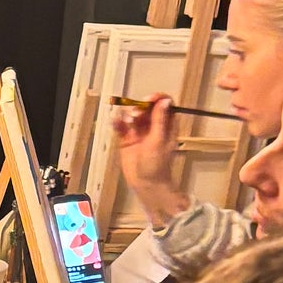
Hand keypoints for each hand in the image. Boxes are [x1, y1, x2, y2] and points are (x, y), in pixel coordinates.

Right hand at [108, 96, 188, 222]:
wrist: (146, 184)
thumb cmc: (157, 165)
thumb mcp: (159, 140)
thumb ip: (159, 120)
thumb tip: (164, 101)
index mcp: (166, 125)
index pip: (164, 104)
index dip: (157, 98)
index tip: (147, 100)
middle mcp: (153, 126)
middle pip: (146, 107)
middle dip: (139, 107)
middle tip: (135, 115)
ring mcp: (139, 132)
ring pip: (132, 115)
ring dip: (127, 114)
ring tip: (126, 122)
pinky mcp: (127, 139)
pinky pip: (121, 126)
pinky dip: (118, 122)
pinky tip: (115, 123)